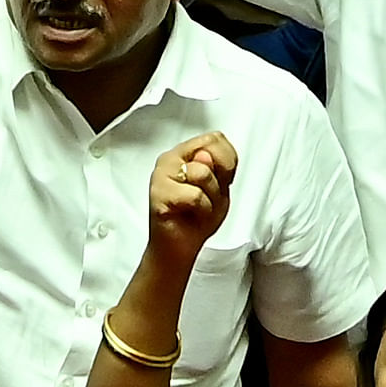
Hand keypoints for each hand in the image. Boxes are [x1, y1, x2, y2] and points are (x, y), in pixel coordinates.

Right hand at [142, 127, 240, 275]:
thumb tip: (204, 157)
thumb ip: (219, 167)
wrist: (179, 248)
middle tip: (207, 196)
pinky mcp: (158, 193)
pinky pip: (195, 196)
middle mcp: (170, 159)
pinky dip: (202, 210)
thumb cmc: (197, 218)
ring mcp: (161, 175)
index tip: (222, 179)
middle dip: (218, 181)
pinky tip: (191, 215)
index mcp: (185, 153)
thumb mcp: (220, 188)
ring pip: (202, 173)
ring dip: (210, 197)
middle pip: (209, 152)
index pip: (215, 138)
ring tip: (199, 208)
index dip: (227, 160)